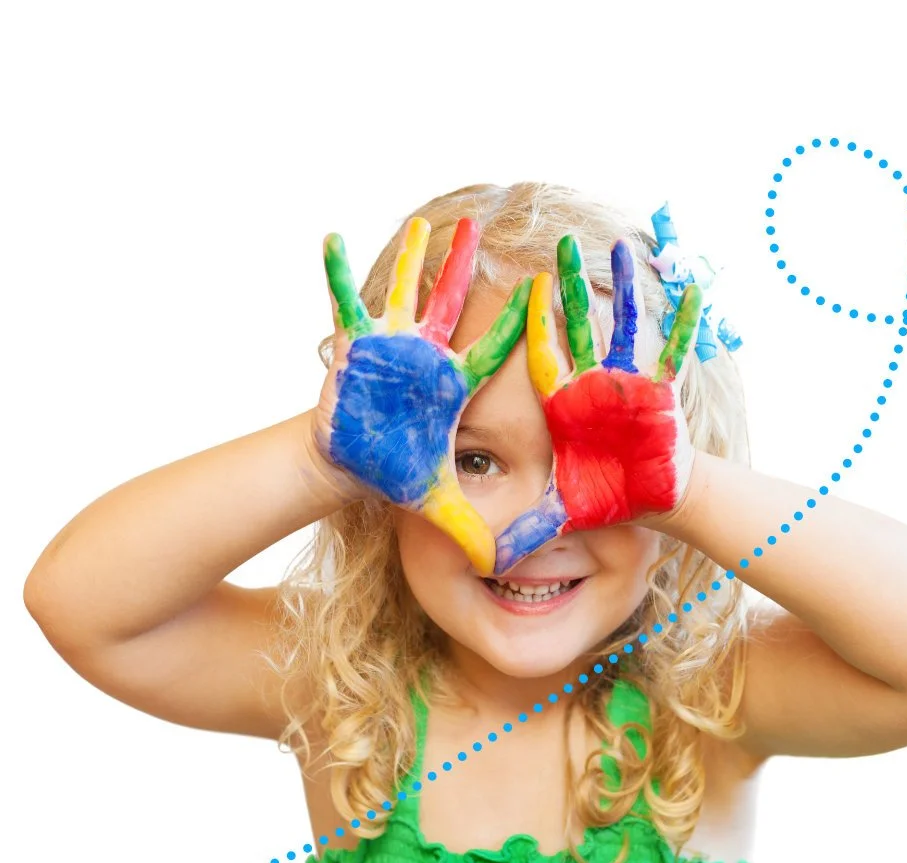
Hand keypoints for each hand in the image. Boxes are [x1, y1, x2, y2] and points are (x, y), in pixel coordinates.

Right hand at [317, 216, 530, 574]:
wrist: (347, 468)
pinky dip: (334, 271)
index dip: (521, 322)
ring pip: (404, 291)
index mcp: (454, 384)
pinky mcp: (351, 348)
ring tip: (425, 220)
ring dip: (413, 257)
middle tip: (482, 225)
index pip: (497, 349)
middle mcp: (426, 356)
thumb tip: (496, 567)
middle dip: (467, 265)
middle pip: (454, 303)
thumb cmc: (393, 475)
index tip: (545, 287)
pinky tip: (329, 235)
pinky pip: (341, 302)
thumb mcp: (435, 503)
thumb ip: (469, 530)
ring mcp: (389, 347)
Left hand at [492, 236, 701, 573]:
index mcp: (565, 403)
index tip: (523, 284)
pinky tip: (694, 288)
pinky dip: (685, 321)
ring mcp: (629, 382)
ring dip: (624, 288)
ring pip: (624, 325)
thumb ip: (522, 527)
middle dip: (569, 284)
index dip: (532, 321)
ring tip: (623, 248)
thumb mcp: (559, 511)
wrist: (654, 502)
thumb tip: (483, 558)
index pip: (541, 353)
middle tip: (560, 241)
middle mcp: (594, 384)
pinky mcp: (662, 390)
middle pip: (577, 324)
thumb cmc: (608, 498)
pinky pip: (675, 349)